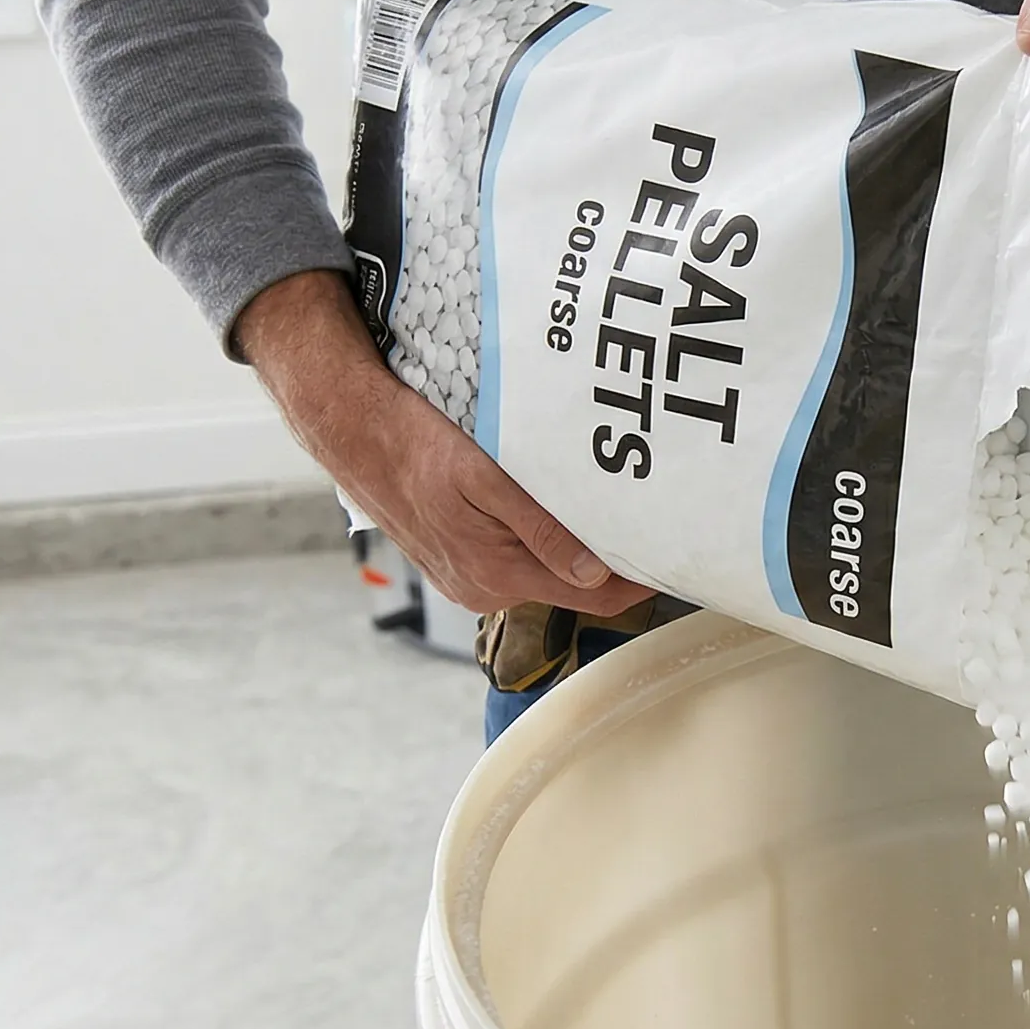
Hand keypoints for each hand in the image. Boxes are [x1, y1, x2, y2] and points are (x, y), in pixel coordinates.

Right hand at [236, 271, 650, 616]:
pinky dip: (544, 540)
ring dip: (579, 548)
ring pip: (547, 572)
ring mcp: (469, 578)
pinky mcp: (459, 560)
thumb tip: (594, 573)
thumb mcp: (484, 478)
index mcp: (497, 574)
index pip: (596, 597)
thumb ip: (542, 530)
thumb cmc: (414, 445)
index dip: (641, 580)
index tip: (676, 554)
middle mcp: (485, 589)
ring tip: (609, 506)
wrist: (353, 431)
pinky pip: (518, 559)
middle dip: (614, 560)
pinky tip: (554, 507)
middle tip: (653, 516)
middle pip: (576, 587)